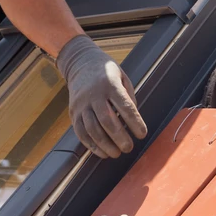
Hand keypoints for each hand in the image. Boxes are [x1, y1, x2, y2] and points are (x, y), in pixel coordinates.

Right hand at [57, 35, 147, 158]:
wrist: (80, 62)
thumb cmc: (106, 72)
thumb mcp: (122, 77)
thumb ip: (129, 98)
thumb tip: (133, 122)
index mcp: (110, 84)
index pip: (125, 106)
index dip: (135, 122)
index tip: (142, 134)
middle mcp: (94, 94)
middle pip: (107, 120)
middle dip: (119, 137)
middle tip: (129, 148)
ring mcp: (81, 103)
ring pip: (92, 129)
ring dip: (105, 145)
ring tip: (116, 153)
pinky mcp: (73, 112)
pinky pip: (81, 132)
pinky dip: (92, 145)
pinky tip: (102, 152)